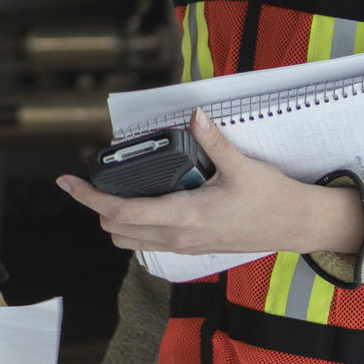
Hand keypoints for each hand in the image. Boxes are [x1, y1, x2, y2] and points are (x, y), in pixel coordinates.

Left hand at [58, 111, 363, 255]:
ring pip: (129, 240)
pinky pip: (149, 243)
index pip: (121, 213)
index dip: (88, 198)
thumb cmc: (271, 198)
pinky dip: (135, 225)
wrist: (296, 226)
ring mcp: (184, 246)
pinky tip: (143, 202)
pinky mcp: (192, 248)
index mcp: (184, 215)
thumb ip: (213, 141)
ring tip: (114, 192)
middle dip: (97, 207)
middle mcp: (178, 236)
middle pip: (116, 229)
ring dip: (115, 219)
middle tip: (91, 180)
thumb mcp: (241, 166)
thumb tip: (194, 116)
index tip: (68, 182)